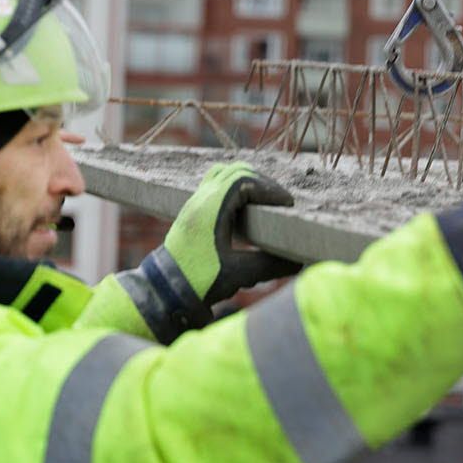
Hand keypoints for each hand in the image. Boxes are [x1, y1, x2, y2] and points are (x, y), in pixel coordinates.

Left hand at [162, 161, 302, 305]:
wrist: (164, 291)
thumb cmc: (198, 282)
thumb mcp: (239, 275)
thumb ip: (270, 265)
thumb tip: (299, 260)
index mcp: (210, 209)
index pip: (244, 180)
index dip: (270, 189)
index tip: (287, 205)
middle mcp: (199, 200)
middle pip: (235, 171)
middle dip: (261, 183)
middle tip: (280, 203)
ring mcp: (193, 204)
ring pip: (222, 175)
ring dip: (245, 183)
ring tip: (264, 203)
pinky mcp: (191, 213)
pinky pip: (214, 187)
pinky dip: (232, 190)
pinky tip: (244, 211)